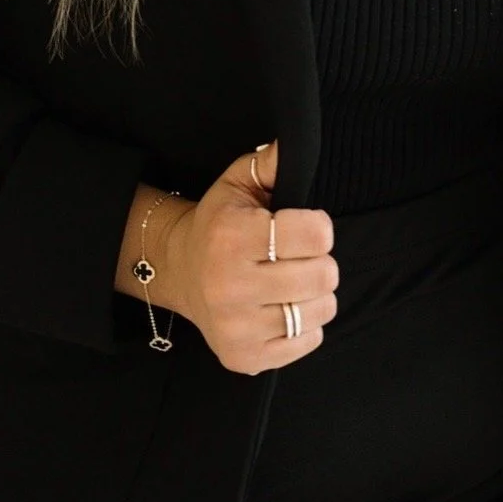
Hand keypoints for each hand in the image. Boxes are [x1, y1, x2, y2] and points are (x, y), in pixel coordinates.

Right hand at [166, 137, 338, 373]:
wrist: (180, 271)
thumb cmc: (219, 223)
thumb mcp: (237, 182)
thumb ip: (270, 162)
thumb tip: (294, 143)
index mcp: (233, 237)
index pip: (316, 235)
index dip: (318, 227)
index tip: (305, 226)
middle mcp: (230, 286)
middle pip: (323, 276)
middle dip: (320, 261)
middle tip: (301, 256)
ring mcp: (237, 328)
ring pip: (320, 311)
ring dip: (317, 294)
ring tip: (295, 281)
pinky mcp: (245, 358)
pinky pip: (308, 341)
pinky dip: (307, 324)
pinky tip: (284, 307)